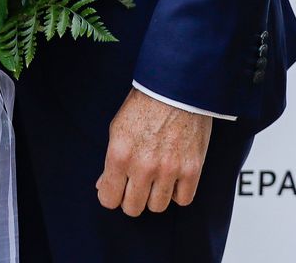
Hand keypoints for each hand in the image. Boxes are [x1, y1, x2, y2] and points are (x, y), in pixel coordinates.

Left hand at [96, 88, 212, 215]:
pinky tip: (173, 176)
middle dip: (132, 198)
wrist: (175, 87)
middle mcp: (143, 166)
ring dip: (155, 195)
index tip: (115, 191)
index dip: (111, 195)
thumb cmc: (145, 104)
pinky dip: (177, 192)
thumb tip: (104, 186)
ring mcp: (168, 169)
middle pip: (133, 208)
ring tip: (156, 176)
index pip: (109, 199)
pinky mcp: (191, 169)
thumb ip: (111, 161)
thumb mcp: (118, 129)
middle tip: (136, 184)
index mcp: (120, 154)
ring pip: (157, 207)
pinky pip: (182, 200)